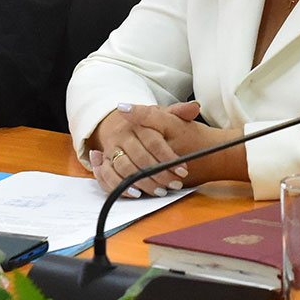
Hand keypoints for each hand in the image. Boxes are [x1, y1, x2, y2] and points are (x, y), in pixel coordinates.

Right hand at [86, 102, 204, 197]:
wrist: (126, 128)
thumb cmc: (151, 125)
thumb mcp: (164, 115)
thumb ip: (180, 112)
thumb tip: (195, 107)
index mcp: (137, 122)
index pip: (153, 141)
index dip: (169, 157)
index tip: (183, 170)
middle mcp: (121, 134)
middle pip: (140, 157)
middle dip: (159, 173)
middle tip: (175, 184)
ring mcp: (111, 148)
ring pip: (124, 168)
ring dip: (143, 182)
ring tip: (161, 191)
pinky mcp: (104, 162)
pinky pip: (107, 175)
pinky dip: (120, 185)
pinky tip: (136, 193)